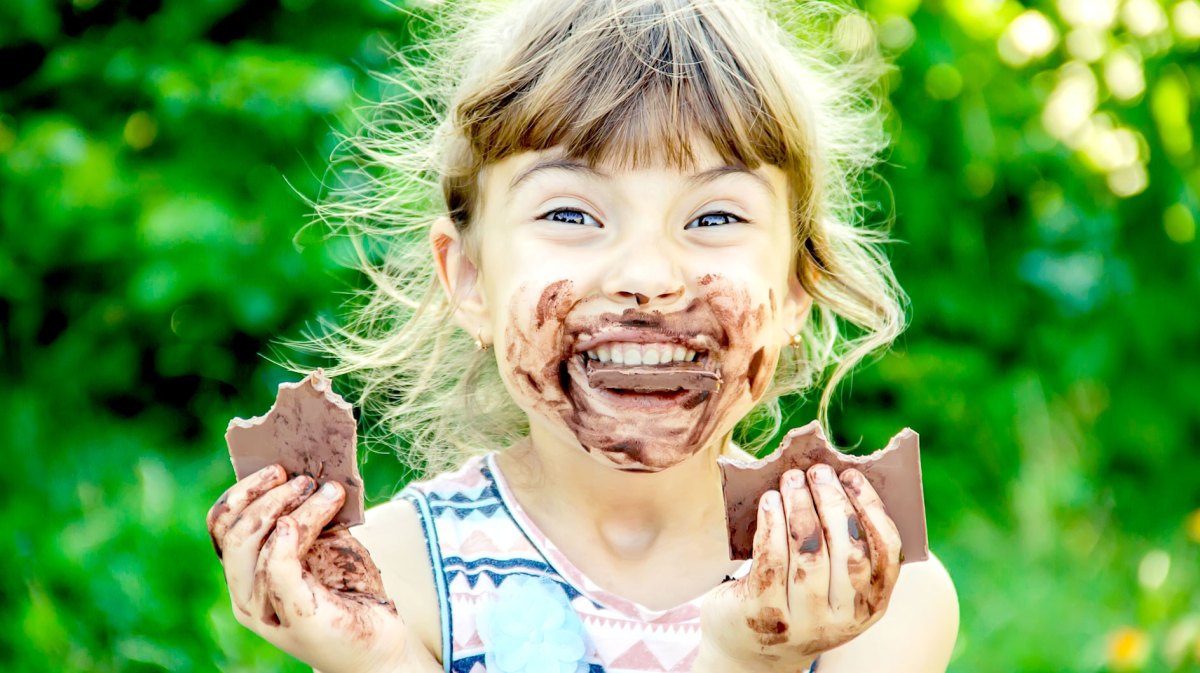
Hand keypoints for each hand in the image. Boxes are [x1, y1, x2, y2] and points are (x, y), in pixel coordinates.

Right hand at [206, 464, 411, 672]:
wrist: (378, 641)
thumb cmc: (348, 590)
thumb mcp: (324, 543)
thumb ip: (308, 516)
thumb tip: (309, 469)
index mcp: (245, 572)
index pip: (220, 524)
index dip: (243, 490)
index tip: (277, 467)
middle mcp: (246, 594)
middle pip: (233, 532)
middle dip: (268, 496)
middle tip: (306, 479)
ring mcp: (268, 611)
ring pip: (256, 546)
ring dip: (292, 508)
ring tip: (329, 492)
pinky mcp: (298, 619)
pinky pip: (277, 571)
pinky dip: (286, 538)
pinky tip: (300, 521)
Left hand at [698, 464, 901, 670]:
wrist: (750, 649)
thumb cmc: (796, 598)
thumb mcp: (831, 584)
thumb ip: (843, 543)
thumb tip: (841, 479)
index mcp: (871, 607)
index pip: (886, 554)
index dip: (871, 509)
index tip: (853, 476)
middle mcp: (842, 619)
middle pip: (848, 550)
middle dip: (833, 502)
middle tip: (818, 471)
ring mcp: (803, 621)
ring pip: (809, 553)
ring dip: (800, 506)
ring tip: (791, 479)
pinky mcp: (765, 615)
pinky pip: (772, 560)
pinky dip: (772, 523)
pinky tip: (769, 501)